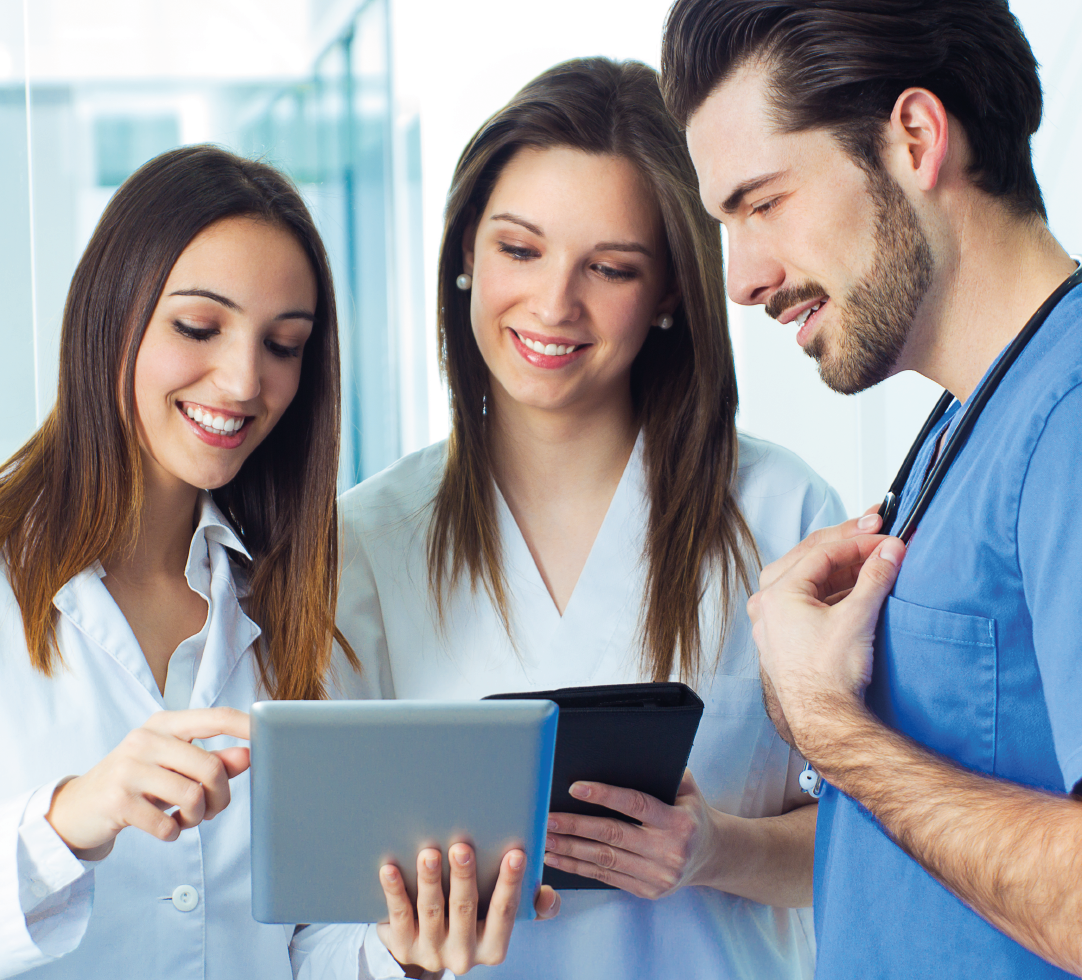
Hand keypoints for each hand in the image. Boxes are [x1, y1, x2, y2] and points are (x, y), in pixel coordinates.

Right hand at [46, 708, 250, 860]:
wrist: (78, 808)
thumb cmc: (137, 782)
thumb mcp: (173, 766)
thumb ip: (212, 760)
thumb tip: (249, 755)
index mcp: (165, 724)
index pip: (216, 717)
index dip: (246, 725)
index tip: (270, 734)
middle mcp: (146, 739)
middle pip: (210, 767)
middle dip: (221, 796)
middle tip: (213, 809)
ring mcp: (129, 768)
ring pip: (192, 796)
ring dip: (197, 817)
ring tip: (186, 818)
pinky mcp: (117, 800)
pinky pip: (166, 824)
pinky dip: (173, 832)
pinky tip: (164, 826)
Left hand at [377, 844, 559, 975]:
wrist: (427, 948)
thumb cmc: (473, 920)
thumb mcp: (501, 918)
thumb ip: (530, 904)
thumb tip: (548, 895)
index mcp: (492, 947)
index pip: (505, 911)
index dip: (511, 882)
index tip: (516, 853)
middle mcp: (462, 955)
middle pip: (465, 910)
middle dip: (464, 877)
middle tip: (462, 848)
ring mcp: (431, 951)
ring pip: (431, 911)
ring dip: (430, 880)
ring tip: (429, 854)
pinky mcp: (403, 945)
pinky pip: (399, 915)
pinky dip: (395, 890)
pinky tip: (391, 869)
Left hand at [544, 771, 720, 898]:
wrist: (712, 856)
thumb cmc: (692, 814)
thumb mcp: (688, 789)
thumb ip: (663, 772)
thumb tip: (627, 753)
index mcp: (679, 822)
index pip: (635, 805)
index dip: (604, 795)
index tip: (575, 788)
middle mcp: (669, 851)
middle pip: (613, 835)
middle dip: (576, 826)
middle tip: (548, 817)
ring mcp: (658, 876)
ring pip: (605, 859)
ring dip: (570, 848)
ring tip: (545, 837)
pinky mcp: (647, 891)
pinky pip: (606, 877)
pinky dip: (579, 867)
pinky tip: (558, 857)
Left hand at [748, 534, 904, 755]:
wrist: (825, 722)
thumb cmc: (830, 678)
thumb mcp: (857, 618)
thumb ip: (875, 577)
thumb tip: (890, 550)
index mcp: (777, 594)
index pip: (821, 552)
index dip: (857, 541)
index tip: (885, 537)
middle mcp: (767, 605)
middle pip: (809, 559)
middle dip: (845, 545)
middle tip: (875, 533)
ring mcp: (773, 622)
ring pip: (807, 579)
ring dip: (841, 568)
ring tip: (872, 560)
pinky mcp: (786, 637)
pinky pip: (808, 601)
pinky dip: (833, 591)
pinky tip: (857, 589)